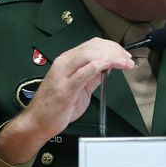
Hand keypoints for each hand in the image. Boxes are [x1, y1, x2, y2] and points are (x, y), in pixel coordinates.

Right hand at [0, 38, 134, 165]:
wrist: (37, 122)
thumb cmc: (56, 106)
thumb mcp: (80, 87)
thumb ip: (93, 76)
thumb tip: (108, 67)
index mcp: (66, 61)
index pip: (92, 45)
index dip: (112, 47)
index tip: (124, 55)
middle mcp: (64, 64)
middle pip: (93, 47)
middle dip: (115, 51)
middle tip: (128, 60)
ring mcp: (63, 74)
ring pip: (90, 55)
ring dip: (113, 57)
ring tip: (126, 63)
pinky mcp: (66, 88)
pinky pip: (85, 72)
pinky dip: (101, 65)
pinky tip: (112, 65)